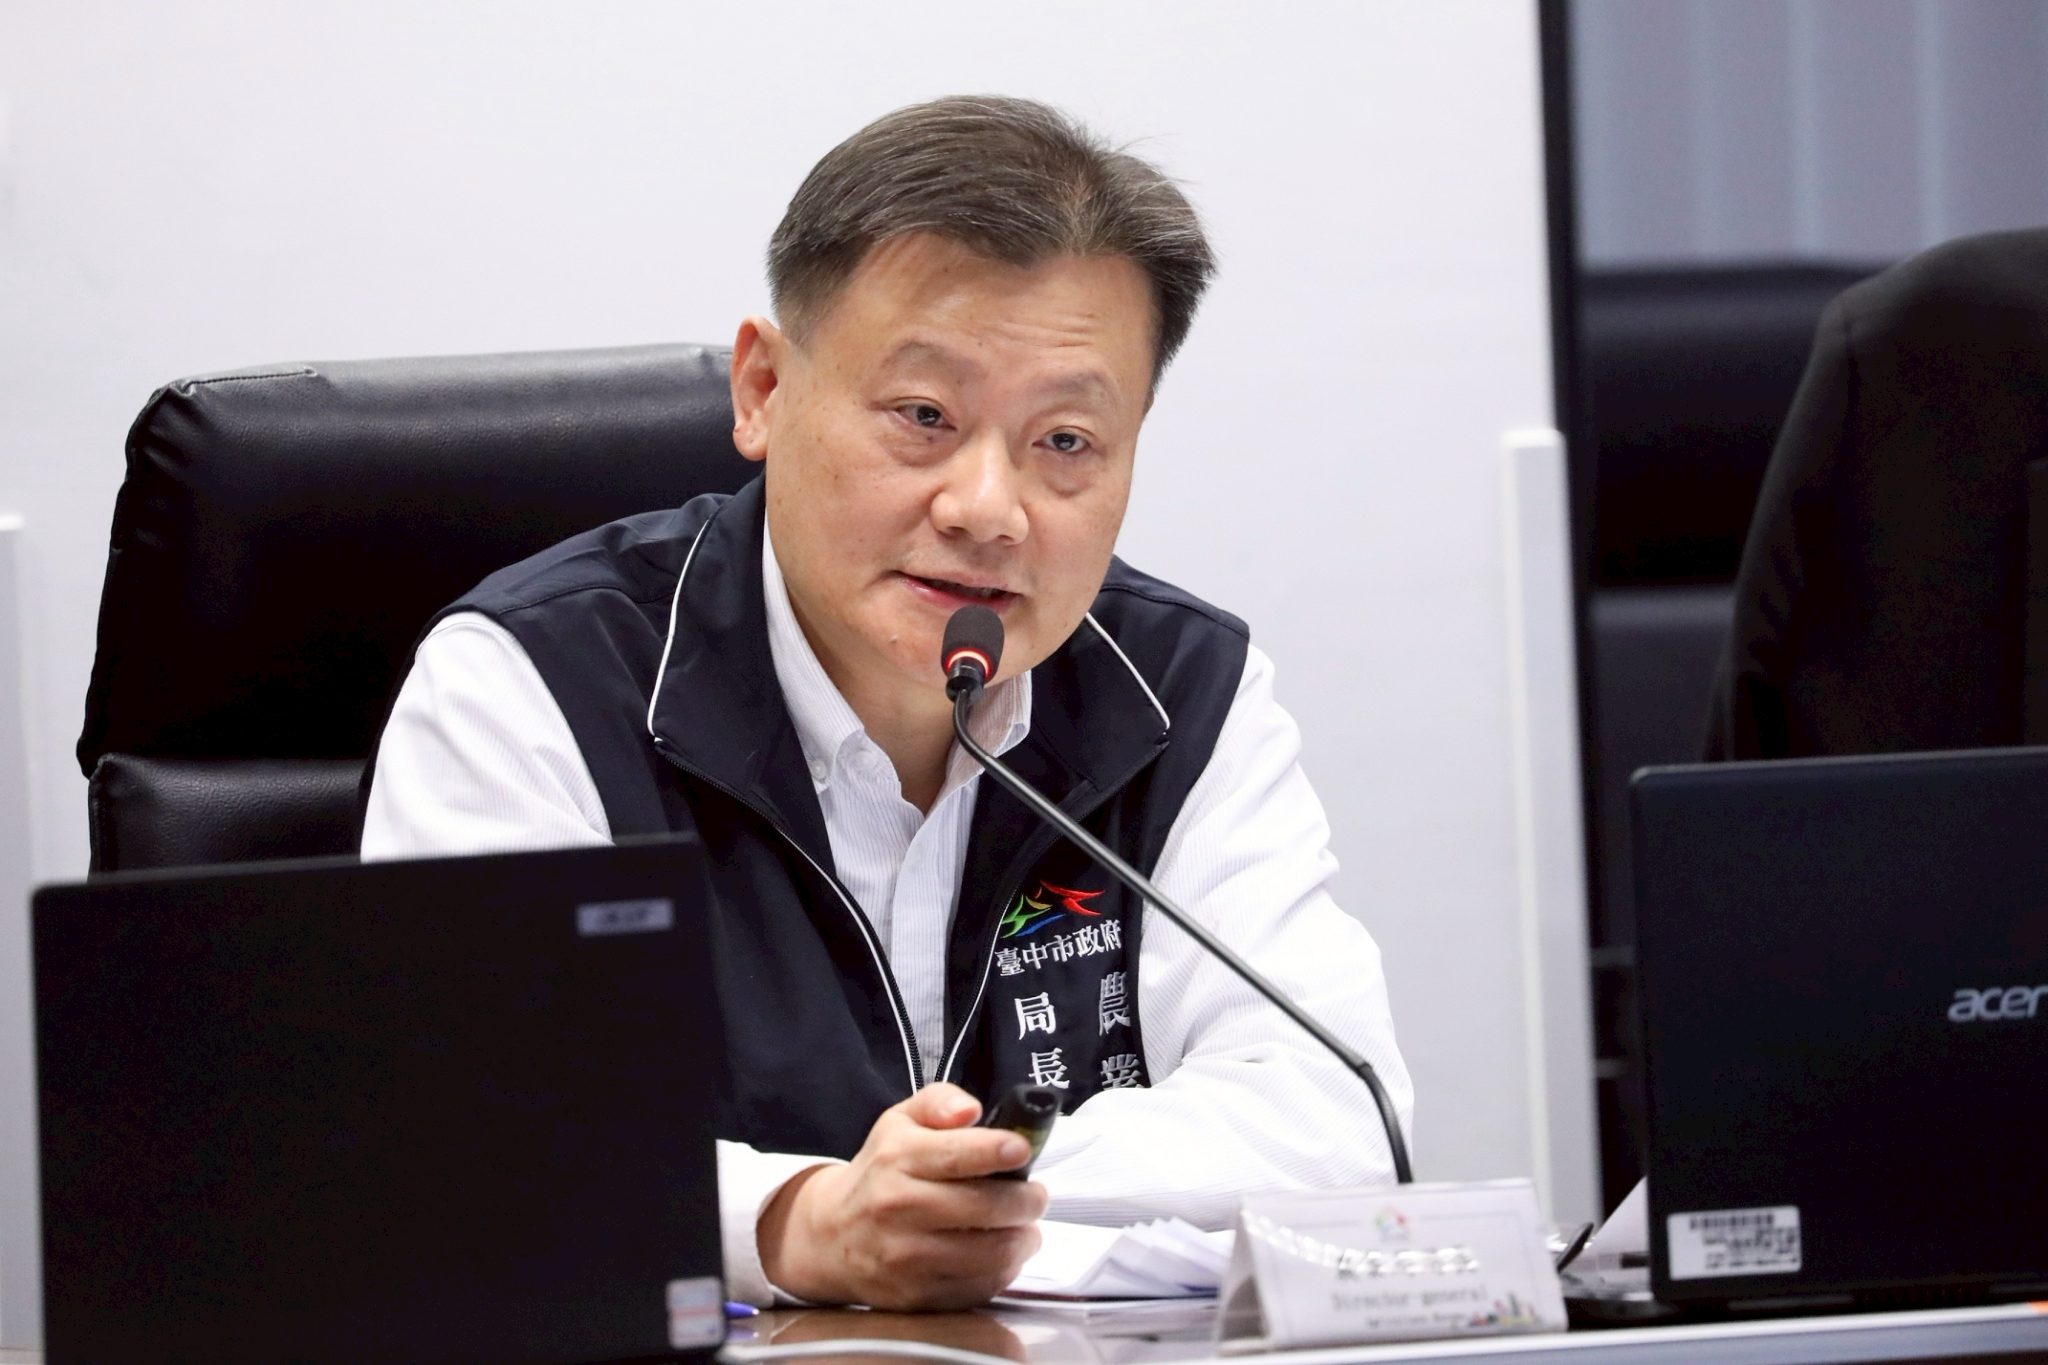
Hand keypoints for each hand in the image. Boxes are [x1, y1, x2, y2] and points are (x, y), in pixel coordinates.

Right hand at [757, 1082, 1047, 1308]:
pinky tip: (999, 1251)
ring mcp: (906, 1257)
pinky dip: (1003, 1269)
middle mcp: (898, 1208)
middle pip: (985, 1206)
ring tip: (1024, 1226)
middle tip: (1035, 1195)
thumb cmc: (879, 1172)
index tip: (1022, 1150)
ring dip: (1023, 1238)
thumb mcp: (900, 1121)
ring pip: (991, 1252)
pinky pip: (980, 1286)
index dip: (997, 1151)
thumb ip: (940, 1102)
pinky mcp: (916, 1295)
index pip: (956, 1154)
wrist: (831, 1235)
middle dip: (1027, 1200)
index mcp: (897, 1159)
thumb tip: (970, 1110)